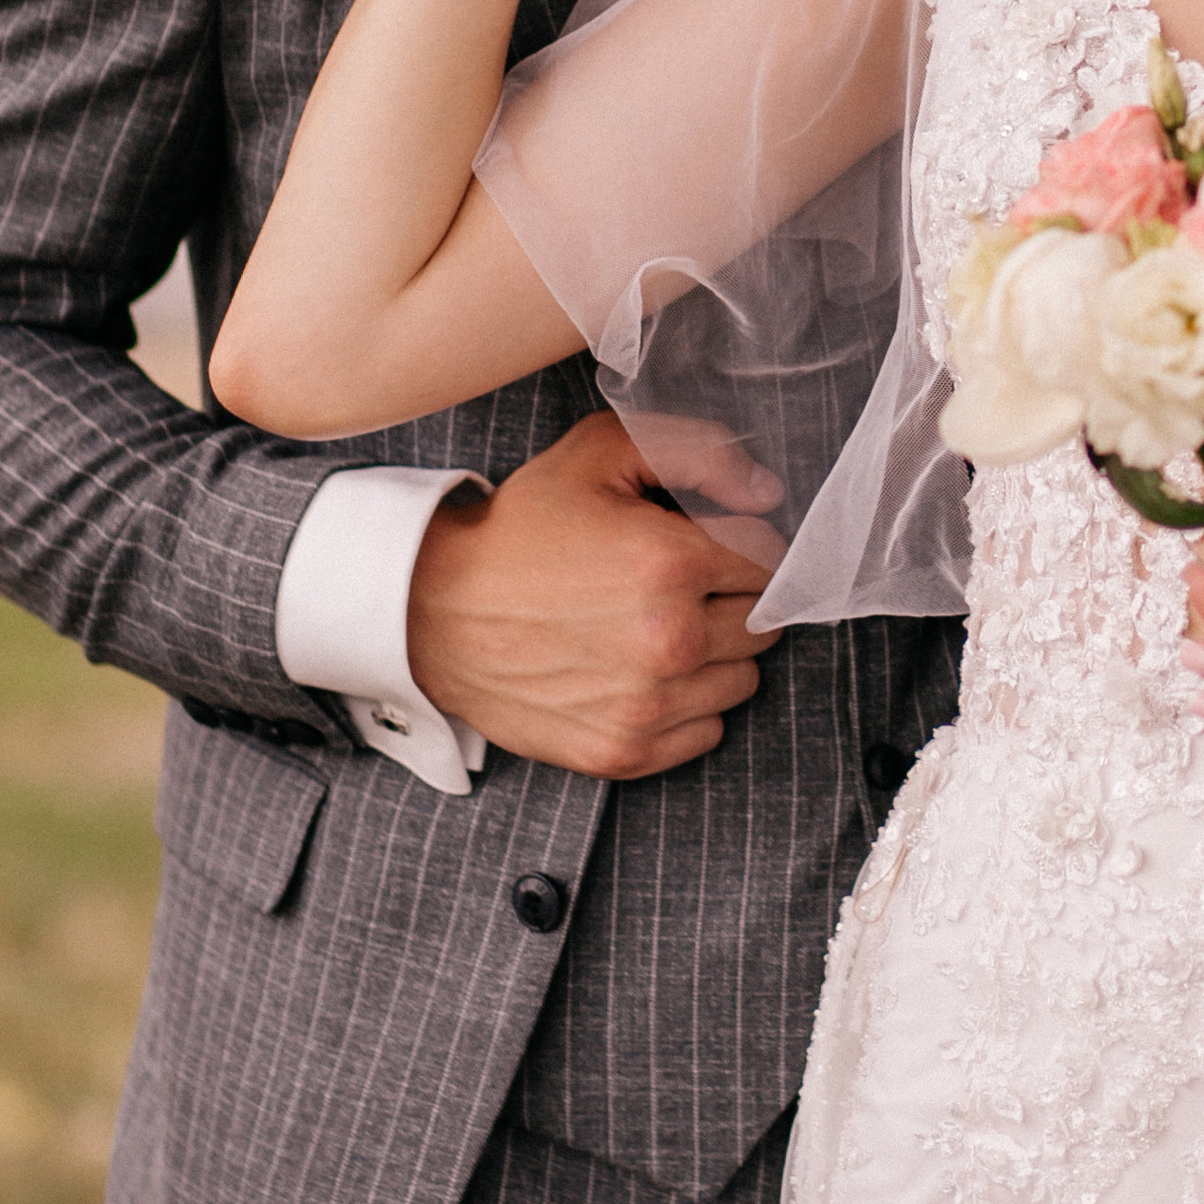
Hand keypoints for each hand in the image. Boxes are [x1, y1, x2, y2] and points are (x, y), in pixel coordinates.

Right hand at [407, 411, 781, 779]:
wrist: (431, 612)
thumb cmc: (521, 529)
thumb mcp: (599, 453)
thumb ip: (699, 452)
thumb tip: (769, 492)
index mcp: (671, 562)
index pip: (771, 559)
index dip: (742, 542)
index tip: (707, 541)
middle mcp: (670, 640)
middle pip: (764, 621)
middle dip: (733, 596)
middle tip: (680, 584)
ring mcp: (648, 705)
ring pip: (744, 680)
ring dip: (717, 654)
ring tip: (658, 627)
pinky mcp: (625, 751)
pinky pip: (708, 730)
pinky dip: (690, 705)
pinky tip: (644, 673)